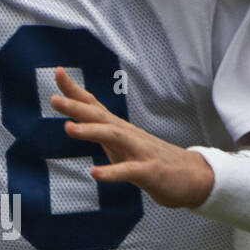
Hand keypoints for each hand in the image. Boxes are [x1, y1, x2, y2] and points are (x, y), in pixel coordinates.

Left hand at [50, 67, 214, 208]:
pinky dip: (112, 172)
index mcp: (119, 129)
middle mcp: (128, 135)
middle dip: (76, 107)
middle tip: (54, 99)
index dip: (75, 91)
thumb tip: (74, 120)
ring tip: (68, 128)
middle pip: (100, 116)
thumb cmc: (152, 159)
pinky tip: (95, 173)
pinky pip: (129, 171)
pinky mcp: (150, 172)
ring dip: (90, 131)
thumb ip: (100, 132)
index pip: (94, 106)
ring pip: (114, 137)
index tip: (58, 73)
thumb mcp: (122, 144)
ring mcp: (140, 151)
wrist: (196, 177)